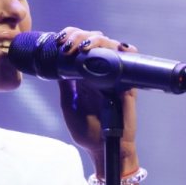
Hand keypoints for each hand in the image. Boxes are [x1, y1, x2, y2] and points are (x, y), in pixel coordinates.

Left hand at [56, 27, 138, 172]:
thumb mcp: (69, 104)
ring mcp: (116, 76)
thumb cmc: (86, 131)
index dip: (71, 36)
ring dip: (97, 41)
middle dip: (79, 36)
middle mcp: (102, 72)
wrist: (102, 149)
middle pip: (95, 41)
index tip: (59, 41)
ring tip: (83, 48)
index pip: (81, 46)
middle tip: (67, 45)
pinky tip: (114, 48)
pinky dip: (124, 51)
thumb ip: (65, 85)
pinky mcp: (128, 85)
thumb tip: (54, 63)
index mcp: (86, 75)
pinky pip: (131, 62)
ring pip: (111, 46)